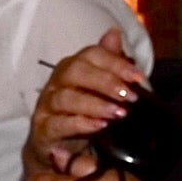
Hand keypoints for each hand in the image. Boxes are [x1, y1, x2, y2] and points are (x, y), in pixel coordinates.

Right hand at [32, 37, 148, 170]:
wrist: (58, 148)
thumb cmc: (82, 113)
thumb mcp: (100, 89)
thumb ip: (109, 62)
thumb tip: (114, 32)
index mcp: (72, 68)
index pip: (90, 55)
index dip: (115, 62)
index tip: (139, 77)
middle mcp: (57, 83)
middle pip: (74, 72)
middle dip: (104, 81)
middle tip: (129, 96)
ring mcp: (47, 106)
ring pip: (65, 98)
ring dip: (95, 104)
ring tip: (119, 113)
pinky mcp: (43, 129)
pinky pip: (58, 123)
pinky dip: (80, 123)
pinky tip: (100, 125)